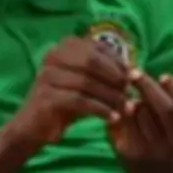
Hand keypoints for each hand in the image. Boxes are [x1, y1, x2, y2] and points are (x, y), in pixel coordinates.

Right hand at [10, 36, 130, 145]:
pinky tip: (113, 118)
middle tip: (130, 93)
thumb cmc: (67, 102)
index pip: (97, 47)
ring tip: (126, 108)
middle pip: (92, 61)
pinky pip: (79, 100)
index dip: (118, 62)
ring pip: (87, 82)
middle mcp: (53, 56)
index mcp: (64, 47)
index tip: (133, 77)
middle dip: (115, 77)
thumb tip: (136, 72)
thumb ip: (108, 74)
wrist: (36, 125)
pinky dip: (100, 110)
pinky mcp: (45, 96)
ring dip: (111, 96)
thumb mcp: (89, 83)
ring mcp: (47, 75)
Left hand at [108, 71, 172, 164]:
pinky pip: (128, 123)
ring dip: (136, 98)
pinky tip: (125, 104)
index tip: (164, 77)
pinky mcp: (134, 153)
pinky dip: (124, 109)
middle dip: (150, 87)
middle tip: (135, 73)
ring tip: (131, 92)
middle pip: (168, 109)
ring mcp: (156, 150)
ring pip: (146, 114)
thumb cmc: (172, 143)